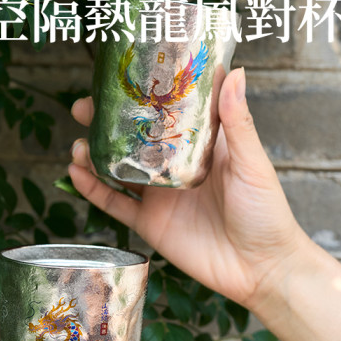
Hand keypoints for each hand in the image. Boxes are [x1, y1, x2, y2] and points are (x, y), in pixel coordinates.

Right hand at [68, 67, 307, 309]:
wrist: (260, 268)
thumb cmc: (266, 212)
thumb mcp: (251, 162)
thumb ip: (237, 122)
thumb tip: (234, 72)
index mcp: (198, 147)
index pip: (164, 114)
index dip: (140, 97)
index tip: (118, 79)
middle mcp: (173, 167)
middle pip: (131, 140)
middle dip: (104, 124)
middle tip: (83, 109)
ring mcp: (159, 196)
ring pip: (116, 170)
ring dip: (93, 156)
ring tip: (76, 145)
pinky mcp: (149, 223)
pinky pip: (114, 204)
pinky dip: (92, 190)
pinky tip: (75, 174)